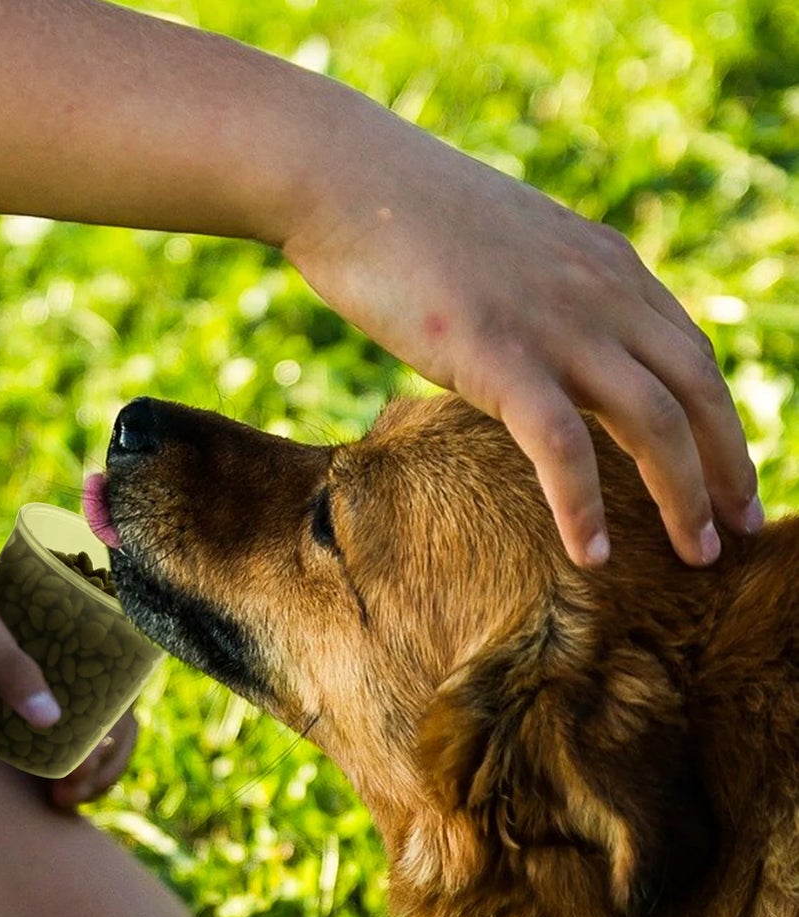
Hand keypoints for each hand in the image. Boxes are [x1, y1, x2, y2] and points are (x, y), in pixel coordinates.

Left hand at [0, 524, 135, 806]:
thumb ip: (2, 662)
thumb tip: (52, 719)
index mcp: (64, 631)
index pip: (117, 692)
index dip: (115, 740)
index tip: (84, 772)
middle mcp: (49, 657)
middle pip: (102, 720)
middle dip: (99, 766)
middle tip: (65, 800)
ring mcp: (18, 680)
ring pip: (73, 734)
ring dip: (79, 773)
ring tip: (58, 803)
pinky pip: (32, 738)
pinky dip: (48, 767)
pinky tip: (40, 794)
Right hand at [282, 92, 759, 567]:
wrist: (351, 184)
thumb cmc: (405, 221)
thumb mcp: (503, 254)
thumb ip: (542, 297)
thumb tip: (535, 345)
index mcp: (606, 267)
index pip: (689, 353)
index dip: (718, 419)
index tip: (725, 473)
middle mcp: (602, 293)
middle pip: (696, 391)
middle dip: (727, 466)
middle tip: (739, 531)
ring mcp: (556, 324)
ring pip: (654, 423)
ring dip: (683, 497)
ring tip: (696, 558)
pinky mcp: (501, 357)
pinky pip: (563, 446)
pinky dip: (583, 506)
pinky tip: (591, 555)